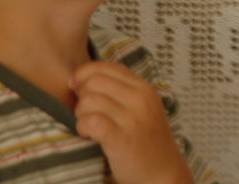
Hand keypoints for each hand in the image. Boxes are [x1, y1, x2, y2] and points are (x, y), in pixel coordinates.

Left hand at [71, 61, 193, 183]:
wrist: (163, 173)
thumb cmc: (145, 140)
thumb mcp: (140, 107)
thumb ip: (118, 90)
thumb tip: (78, 79)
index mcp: (144, 87)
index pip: (107, 66)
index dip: (85, 73)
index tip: (76, 86)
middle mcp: (140, 99)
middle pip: (94, 81)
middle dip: (81, 95)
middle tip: (86, 112)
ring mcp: (133, 119)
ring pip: (89, 100)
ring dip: (81, 114)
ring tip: (89, 126)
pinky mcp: (122, 139)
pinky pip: (91, 121)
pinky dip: (83, 127)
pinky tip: (88, 135)